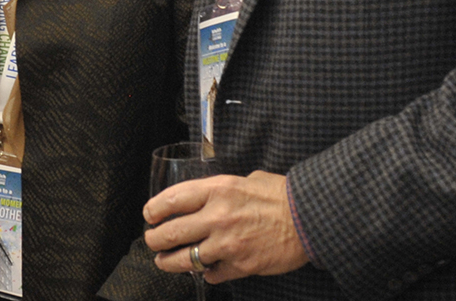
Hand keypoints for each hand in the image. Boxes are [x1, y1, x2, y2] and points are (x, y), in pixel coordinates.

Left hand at [143, 171, 308, 282]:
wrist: (306, 218)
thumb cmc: (278, 195)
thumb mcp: (246, 179)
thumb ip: (223, 190)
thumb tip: (209, 197)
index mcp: (217, 189)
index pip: (173, 199)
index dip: (155, 209)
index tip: (149, 215)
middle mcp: (217, 216)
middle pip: (173, 232)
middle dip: (156, 239)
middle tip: (151, 241)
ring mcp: (227, 244)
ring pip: (187, 259)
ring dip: (171, 262)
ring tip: (164, 261)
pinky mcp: (240, 265)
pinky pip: (213, 274)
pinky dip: (206, 274)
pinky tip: (205, 271)